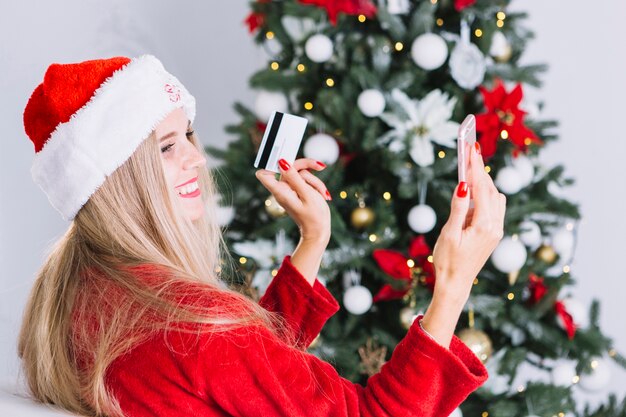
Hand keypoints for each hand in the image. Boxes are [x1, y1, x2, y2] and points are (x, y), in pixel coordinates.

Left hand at [255, 158, 330, 244]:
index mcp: (280, 191)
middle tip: (320, 166)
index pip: (264, 174)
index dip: (271, 163)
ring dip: (315, 181)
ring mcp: (291, 190)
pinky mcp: (298, 191)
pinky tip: (321, 194)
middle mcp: (283, 189)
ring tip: (321, 194)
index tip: (286, 158)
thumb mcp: (307, 195)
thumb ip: (295, 178)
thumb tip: (282, 162)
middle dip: (306, 166)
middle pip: (289, 167)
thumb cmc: (314, 217)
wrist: (319, 232)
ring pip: (302, 174)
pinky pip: (306, 181)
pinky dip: (315, 185)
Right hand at [421, 142, 505, 347]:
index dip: (475, 166)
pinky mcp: (493, 233)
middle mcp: (495, 226)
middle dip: (480, 169)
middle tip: (470, 150)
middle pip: (490, 189)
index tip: (470, 148)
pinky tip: (474, 192)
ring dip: (484, 182)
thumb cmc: (448, 261)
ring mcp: (497, 229)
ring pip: (495, 197)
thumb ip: (458, 208)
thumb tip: (463, 185)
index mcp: (485, 225)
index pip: (481, 188)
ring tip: (471, 167)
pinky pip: (494, 207)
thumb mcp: (449, 234)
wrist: (455, 283)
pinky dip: (486, 194)